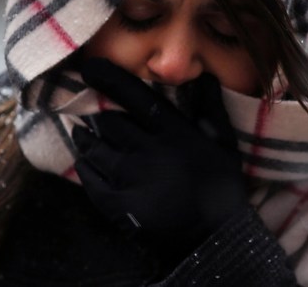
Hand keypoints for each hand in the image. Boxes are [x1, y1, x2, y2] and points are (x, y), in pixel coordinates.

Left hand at [73, 58, 246, 253]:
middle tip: (92, 113)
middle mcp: (149, 150)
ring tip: (83, 134)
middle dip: (99, 115)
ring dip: (87, 138)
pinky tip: (85, 161)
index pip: (135, 97)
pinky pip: (91, 179)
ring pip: (96, 148)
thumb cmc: (222, 188)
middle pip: (109, 122)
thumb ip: (211, 108)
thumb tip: (205, 75)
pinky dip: (85, 166)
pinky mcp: (119, 204)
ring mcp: (131, 178)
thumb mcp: (224, 144)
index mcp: (174, 132)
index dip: (109, 78)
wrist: (215, 239)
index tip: (89, 68)